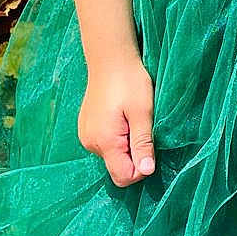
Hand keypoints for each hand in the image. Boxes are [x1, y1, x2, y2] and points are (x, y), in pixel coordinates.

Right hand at [77, 58, 156, 186]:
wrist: (110, 58)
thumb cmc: (129, 81)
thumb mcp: (143, 112)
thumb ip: (143, 143)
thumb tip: (147, 172)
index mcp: (104, 141)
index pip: (123, 177)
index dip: (142, 168)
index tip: (151, 146)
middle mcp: (90, 143)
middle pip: (118, 167)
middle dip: (135, 155)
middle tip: (143, 128)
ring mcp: (86, 136)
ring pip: (112, 155)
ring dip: (127, 145)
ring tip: (133, 119)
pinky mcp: (87, 128)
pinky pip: (105, 144)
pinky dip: (117, 137)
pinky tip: (123, 117)